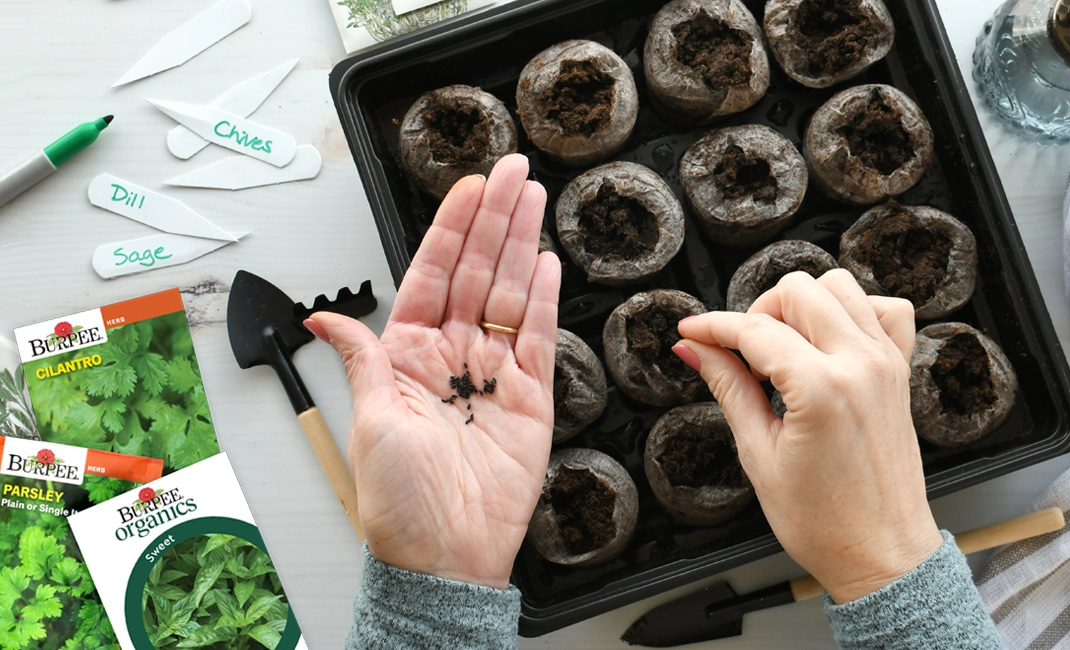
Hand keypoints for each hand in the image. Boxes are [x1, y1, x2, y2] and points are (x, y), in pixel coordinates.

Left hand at [306, 155, 559, 589]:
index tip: (469, 188)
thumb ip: (361, 359)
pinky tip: (547, 260)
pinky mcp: (530, 396)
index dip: (451, 228)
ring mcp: (494, 374)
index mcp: (407, 355)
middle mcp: (451, 356)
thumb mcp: (368, 420)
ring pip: (508, 292)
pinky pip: (537, 335)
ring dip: (521, 243)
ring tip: (533, 197)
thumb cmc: (399, 501)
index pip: (431, 273)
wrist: (445, 554)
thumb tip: (321, 319)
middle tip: (513, 171)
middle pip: (475, 271)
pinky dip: (543, 297)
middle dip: (494, 219)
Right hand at [673, 269, 942, 603]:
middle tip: (740, 352)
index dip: (712, 327)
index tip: (691, 332)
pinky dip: (854, 310)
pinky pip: (885, 309)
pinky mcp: (899, 372)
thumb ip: (728, 388)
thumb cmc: (824, 522)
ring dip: (802, 305)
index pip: (754, 330)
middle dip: (757, 312)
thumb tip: (695, 350)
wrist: (881, 554)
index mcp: (821, 390)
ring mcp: (886, 364)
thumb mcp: (759, 454)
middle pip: (798, 291)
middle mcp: (860, 366)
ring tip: (782, 346)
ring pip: (840, 286)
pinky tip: (828, 339)